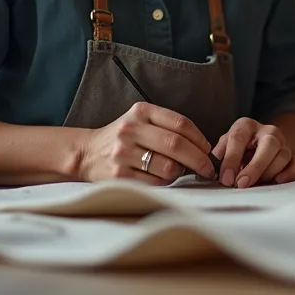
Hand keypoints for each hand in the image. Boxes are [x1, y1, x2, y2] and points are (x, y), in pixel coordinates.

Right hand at [76, 102, 217, 184]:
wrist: (86, 153)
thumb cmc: (124, 138)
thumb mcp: (142, 121)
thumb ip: (168, 127)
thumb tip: (203, 148)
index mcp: (141, 112)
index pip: (180, 123)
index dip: (200, 139)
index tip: (208, 150)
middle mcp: (130, 129)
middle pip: (176, 145)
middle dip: (199, 159)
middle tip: (207, 168)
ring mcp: (123, 153)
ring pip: (168, 167)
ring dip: (179, 172)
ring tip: (175, 170)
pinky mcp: (119, 175)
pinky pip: (155, 182)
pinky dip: (164, 182)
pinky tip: (160, 177)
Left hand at [213, 118, 294, 187]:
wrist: (257, 148)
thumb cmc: (237, 150)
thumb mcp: (224, 148)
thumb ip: (219, 156)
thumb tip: (210, 169)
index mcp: (246, 125)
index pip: (238, 137)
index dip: (231, 159)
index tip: (226, 179)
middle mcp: (267, 131)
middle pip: (269, 144)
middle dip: (255, 166)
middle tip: (241, 184)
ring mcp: (283, 144)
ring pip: (282, 156)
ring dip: (268, 173)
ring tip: (254, 185)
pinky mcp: (293, 157)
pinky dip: (289, 174)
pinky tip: (277, 181)